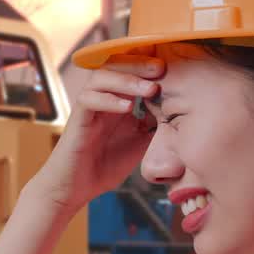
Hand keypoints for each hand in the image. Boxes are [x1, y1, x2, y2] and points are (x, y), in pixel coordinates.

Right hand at [33, 54, 163, 213]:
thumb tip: (178, 112)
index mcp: (117, 100)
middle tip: (161, 67)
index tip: (172, 67)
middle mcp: (101, 98)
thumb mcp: (140, 144)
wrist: (75, 189)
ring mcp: (88, 107)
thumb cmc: (105, 166)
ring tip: (150, 89)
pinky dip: (109, 101)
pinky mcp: (77, 120)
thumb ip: (154, 126)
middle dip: (139, 64)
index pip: (130, 70)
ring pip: (101, 78)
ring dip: (127, 80)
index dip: (147, 65)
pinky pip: (88, 101)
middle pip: (115, 65)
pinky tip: (127, 108)